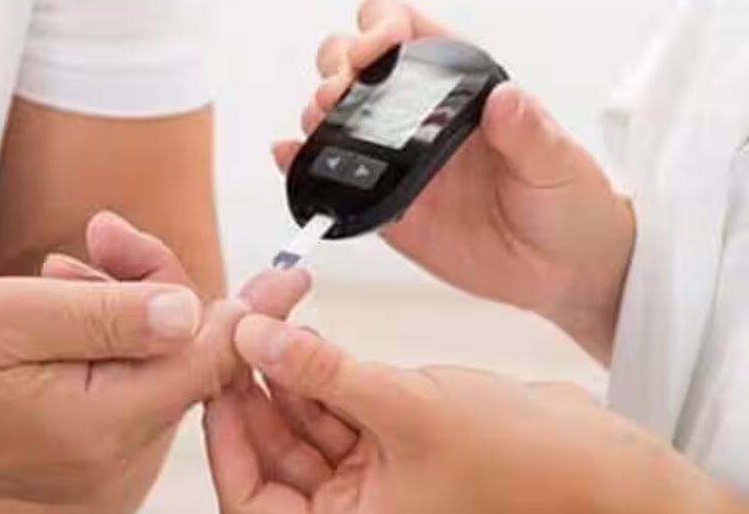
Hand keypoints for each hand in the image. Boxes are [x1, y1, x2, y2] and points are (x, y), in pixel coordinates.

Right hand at [0, 211, 313, 513]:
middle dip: (153, 285)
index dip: (248, 313)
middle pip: (179, 354)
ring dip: (122, 302)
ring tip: (64, 270)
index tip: (290, 276)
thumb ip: (110, 314)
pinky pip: (125, 379)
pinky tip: (70, 298)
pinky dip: (108, 332)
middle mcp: (110, 456)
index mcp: (98, 426)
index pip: (204, 363)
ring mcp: (99, 458)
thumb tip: (194, 311)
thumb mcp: (11, 315)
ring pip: (152, 360)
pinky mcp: (86, 447)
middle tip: (104, 237)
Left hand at [205, 316, 745, 513]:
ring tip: (269, 317)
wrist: (598, 460)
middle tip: (237, 326)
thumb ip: (324, 374)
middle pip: (270, 449)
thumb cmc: (522, 464)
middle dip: (253, 385)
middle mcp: (351, 510)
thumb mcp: (408, 410)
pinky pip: (335, 405)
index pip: (250, 491)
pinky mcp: (390, 442)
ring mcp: (369, 477)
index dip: (225, 428)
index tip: (214, 366)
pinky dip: (319, 371)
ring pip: (300, 422)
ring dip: (284, 371)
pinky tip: (304, 333)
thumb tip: (252, 336)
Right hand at [275, 0, 634, 361]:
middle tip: (340, 93)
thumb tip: (505, 100)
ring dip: (317, 110)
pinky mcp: (387, 205)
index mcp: (462, 91)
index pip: (409, 32)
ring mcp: (399, 161)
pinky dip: (304, 165)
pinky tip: (291, 157)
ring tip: (319, 123)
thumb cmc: (571, 205)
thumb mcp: (560, 163)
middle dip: (337, 66)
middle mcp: (422, 119)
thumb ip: (530, 132)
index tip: (374, 51)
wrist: (562, 273)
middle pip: (356, 66)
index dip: (381, 27)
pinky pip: (337, 180)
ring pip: (338, 116)